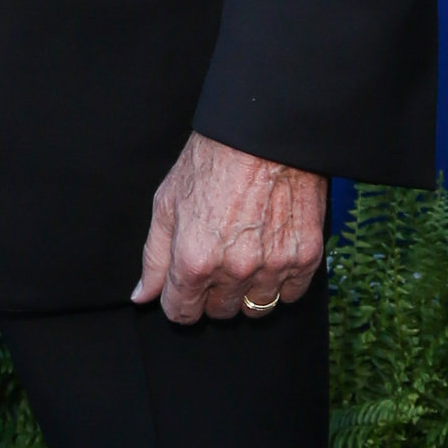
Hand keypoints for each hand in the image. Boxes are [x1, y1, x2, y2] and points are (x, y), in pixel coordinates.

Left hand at [132, 131, 325, 323]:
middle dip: (212, 292)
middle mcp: (234, 271)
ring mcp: (272, 267)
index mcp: (194, 259)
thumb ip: (154, 257)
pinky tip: (269, 252)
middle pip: (219, 312)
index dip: (178, 300)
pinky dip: (279, 282)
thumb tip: (142, 296)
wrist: (263, 134)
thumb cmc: (210, 161)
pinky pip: (290, 294)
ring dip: (246, 291)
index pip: (181, 313)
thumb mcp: (166, 202)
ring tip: (243, 254)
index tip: (183, 287)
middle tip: (215, 257)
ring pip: (255, 309)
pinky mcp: (305, 259)